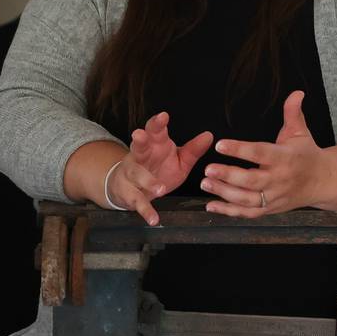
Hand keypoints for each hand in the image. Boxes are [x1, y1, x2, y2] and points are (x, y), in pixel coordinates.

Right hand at [106, 111, 212, 225]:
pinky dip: (146, 211)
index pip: (154, 130)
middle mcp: (140, 156)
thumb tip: (210, 135)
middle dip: (139, 139)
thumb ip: (193, 150)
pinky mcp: (129, 194)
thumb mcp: (178, 159)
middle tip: (139, 134)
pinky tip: (154, 219)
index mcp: (154, 145)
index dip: (157, 123)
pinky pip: (138, 202)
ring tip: (160, 188)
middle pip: (138, 145)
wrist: (127, 186)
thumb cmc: (157, 168)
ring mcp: (132, 174)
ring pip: (137, 174)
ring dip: (147, 181)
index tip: (163, 116)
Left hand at [200, 91, 329, 216]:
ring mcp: (274, 197)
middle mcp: (279, 179)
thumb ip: (293, 112)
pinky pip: (248, 213)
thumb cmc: (307, 154)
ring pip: (247, 199)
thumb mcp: (300, 132)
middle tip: (208, 169)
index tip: (220, 144)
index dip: (240, 149)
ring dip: (224, 193)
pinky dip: (229, 212)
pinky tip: (211, 205)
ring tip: (205, 183)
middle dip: (228, 175)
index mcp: (285, 157)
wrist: (322, 182)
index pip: (260, 153)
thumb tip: (296, 92)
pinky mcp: (270, 209)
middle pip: (252, 181)